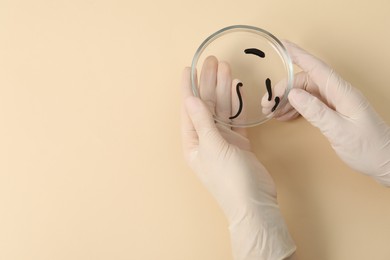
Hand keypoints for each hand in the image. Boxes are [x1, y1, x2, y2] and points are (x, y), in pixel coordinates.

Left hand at [181, 56, 295, 259]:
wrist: (254, 203)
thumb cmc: (230, 180)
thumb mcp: (214, 148)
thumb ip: (203, 121)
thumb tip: (191, 99)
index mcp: (193, 142)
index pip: (189, 109)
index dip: (189, 87)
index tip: (189, 69)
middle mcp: (205, 139)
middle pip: (206, 105)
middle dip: (208, 83)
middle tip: (212, 61)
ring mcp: (223, 140)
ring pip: (221, 109)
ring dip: (223, 89)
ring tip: (224, 68)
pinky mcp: (239, 142)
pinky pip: (235, 118)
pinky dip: (236, 104)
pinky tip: (235, 88)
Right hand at [275, 41, 389, 185]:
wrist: (384, 162)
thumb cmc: (368, 148)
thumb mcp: (339, 131)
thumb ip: (316, 112)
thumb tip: (294, 94)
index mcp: (342, 93)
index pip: (317, 68)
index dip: (299, 55)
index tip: (282, 46)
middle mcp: (338, 94)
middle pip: (305, 82)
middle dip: (284, 88)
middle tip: (267, 103)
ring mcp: (335, 102)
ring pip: (305, 93)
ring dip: (287, 100)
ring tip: (271, 112)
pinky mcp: (332, 112)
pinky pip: (309, 104)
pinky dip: (295, 108)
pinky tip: (284, 116)